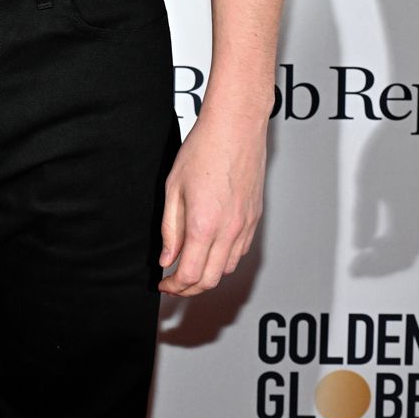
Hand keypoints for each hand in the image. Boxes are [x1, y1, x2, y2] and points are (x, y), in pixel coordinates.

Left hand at [157, 107, 265, 295]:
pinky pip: (240, 251)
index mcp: (205, 225)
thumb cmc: (204, 149)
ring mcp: (245, 226)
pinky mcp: (255, 218)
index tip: (163, 284)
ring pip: (228, 269)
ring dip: (208, 275)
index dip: (174, 287)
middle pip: (211, 280)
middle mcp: (229, 231)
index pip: (191, 275)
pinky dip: (224, 259)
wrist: (235, 128)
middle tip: (174, 283)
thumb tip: (168, 258)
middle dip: (190, 289)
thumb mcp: (173, 188)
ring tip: (190, 265)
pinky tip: (211, 248)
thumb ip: (171, 228)